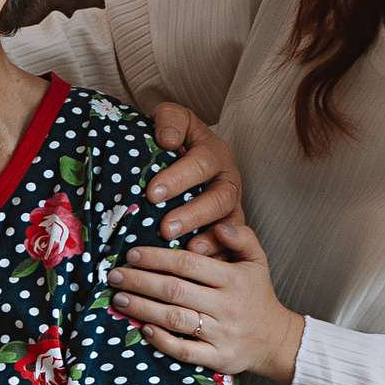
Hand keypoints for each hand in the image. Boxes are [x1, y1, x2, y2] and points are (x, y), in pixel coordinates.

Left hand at [103, 222, 304, 381]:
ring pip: (175, 319)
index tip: (131, 255)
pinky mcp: (218, 357)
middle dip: (140, 282)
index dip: (156, 258)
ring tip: (119, 300)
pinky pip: (185, 351)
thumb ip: (241, 237)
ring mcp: (222, 333)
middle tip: (114, 276)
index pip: (188, 264)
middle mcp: (227, 306)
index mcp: (234, 279)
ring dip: (143, 309)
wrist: (276, 339)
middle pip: (175, 290)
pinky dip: (162, 341)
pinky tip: (144, 329)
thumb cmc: (257, 296)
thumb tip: (218, 225)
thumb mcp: (257, 261)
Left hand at [145, 103, 244, 251]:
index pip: (201, 164)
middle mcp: (228, 180)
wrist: (184, 154)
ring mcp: (232, 206)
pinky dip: (219, 256)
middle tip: (165, 228)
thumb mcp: (173, 119)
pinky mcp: (231, 230)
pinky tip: (200, 264)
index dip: (178, 178)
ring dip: (209, 239)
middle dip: (193, 214)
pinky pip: (232, 246)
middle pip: (219, 199)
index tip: (152, 192)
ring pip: (229, 225)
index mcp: (214, 153)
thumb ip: (170, 119)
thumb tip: (168, 139)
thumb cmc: (173, 139)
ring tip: (187, 250)